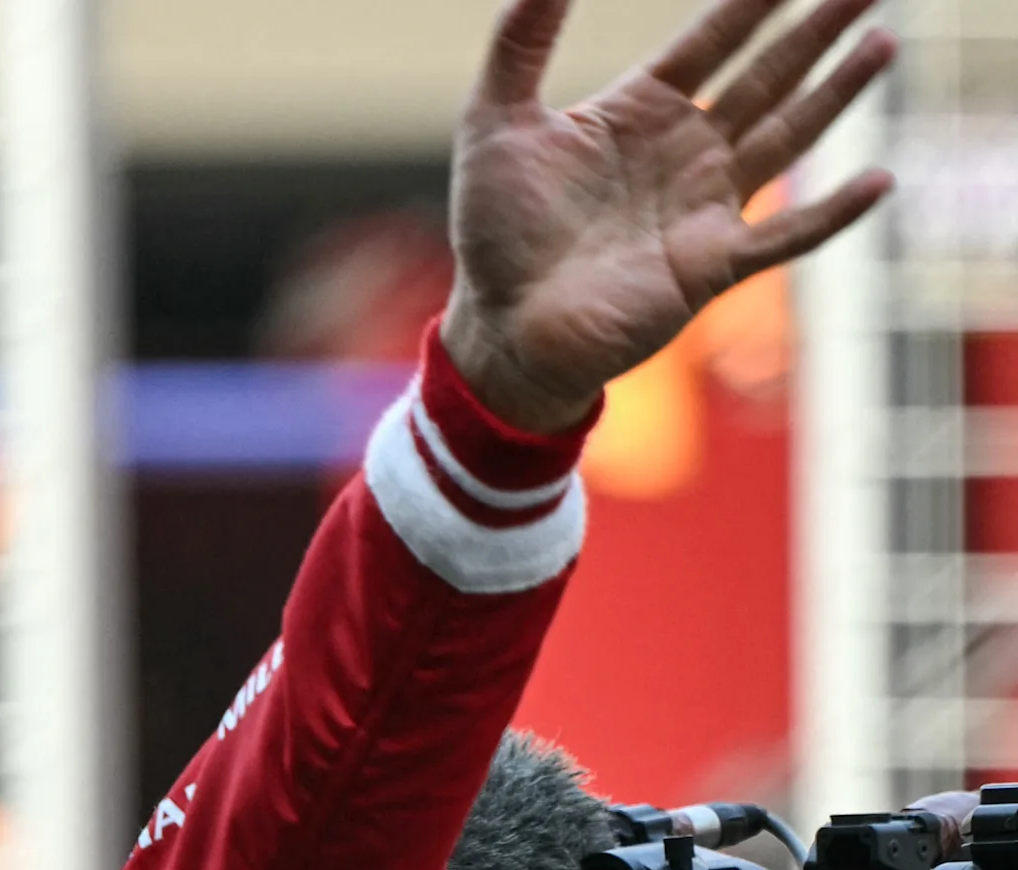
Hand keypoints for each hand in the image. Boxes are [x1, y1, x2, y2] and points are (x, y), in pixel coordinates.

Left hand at [444, 0, 895, 432]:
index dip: (755, 1)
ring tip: (882, 44)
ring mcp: (707, 205)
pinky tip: (879, 180)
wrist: (503, 327)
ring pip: (789, 135)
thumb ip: (520, 45)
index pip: (714, 39)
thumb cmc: (497, 231)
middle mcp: (686, 149)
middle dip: (817, 31)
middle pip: (768, 75)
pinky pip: (787, 234)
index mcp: (642, 109)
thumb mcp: (496, 123)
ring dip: (837, 94)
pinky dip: (832, 211)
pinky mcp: (714, 264)